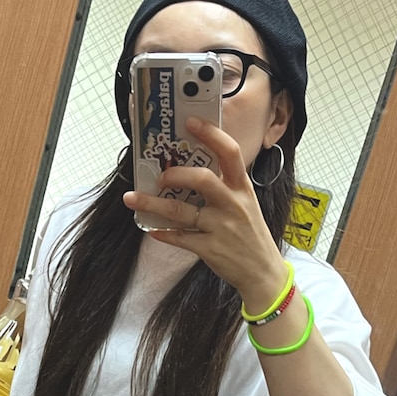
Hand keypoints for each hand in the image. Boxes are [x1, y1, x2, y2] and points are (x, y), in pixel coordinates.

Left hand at [122, 117, 288, 308]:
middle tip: (160, 176)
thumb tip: (190, 171)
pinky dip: (163, 233)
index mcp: (242, 188)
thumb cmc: (251, 235)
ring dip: (153, 204)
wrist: (263, 272)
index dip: (211, 134)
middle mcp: (233, 204)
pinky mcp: (210, 249)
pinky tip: (152, 228)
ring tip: (133, 199)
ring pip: (181, 211)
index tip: (191, 123)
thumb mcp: (246, 204)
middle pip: (202, 179)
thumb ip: (225, 187)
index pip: (230, 153)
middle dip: (176, 174)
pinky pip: (180, 237)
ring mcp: (221, 228)